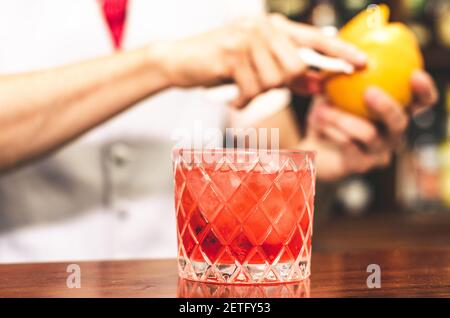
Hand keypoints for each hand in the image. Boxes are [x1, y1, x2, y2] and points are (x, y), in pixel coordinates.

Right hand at [155, 14, 365, 107]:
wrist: (181, 60)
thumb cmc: (222, 65)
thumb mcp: (258, 69)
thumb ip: (289, 75)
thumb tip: (318, 85)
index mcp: (275, 28)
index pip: (315, 39)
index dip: (340, 52)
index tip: (363, 63)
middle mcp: (265, 27)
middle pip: (295, 67)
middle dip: (282, 85)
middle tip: (259, 84)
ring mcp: (248, 38)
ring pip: (274, 80)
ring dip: (258, 92)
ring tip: (241, 86)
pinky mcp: (232, 53)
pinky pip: (252, 89)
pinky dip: (243, 100)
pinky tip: (233, 97)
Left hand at [302, 70, 437, 180]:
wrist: (310, 146)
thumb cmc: (327, 114)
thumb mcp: (333, 90)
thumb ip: (342, 72)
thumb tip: (341, 44)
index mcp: (393, 113)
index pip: (419, 103)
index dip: (423, 91)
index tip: (415, 75)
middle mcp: (392, 134)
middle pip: (399, 121)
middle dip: (386, 106)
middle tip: (369, 91)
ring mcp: (378, 153)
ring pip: (369, 134)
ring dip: (342, 118)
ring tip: (321, 107)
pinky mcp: (360, 165)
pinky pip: (348, 146)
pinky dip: (331, 130)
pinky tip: (317, 121)